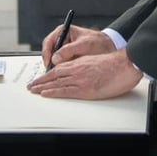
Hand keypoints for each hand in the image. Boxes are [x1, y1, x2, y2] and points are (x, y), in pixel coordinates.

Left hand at [28, 49, 142, 99]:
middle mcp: (77, 70)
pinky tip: (45, 93)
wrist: (125, 66)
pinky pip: (65, 90)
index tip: (41, 78)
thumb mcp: (97, 62)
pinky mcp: (85, 89)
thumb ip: (87, 67)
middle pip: (54, 75)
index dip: (48, 74)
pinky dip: (53, 92)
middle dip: (41, 81)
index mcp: (81, 62)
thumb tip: (81, 74)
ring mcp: (80, 79)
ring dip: (42, 87)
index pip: (59, 68)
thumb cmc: (116, 65)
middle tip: (31, 86)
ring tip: (33, 90)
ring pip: (56, 82)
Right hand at [39, 23, 112, 68]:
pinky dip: (62, 70)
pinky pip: (61, 65)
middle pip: (49, 52)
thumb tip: (55, 58)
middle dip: (50, 62)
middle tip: (51, 72)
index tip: (48, 62)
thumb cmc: (99, 42)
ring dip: (55, 67)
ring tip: (59, 75)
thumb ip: (69, 50)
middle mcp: (63, 40)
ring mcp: (65, 50)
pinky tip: (65, 75)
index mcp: (64, 31)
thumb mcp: (84, 45)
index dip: (46, 53)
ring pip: (54, 60)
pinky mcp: (69, 58)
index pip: (49, 41)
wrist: (110, 48)